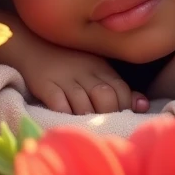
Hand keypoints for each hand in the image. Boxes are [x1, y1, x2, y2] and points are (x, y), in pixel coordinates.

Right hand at [0, 5, 149, 114]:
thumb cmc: (68, 60)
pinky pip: (59, 103)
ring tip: (91, 131)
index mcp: (100, 67)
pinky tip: (69, 123)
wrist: (31, 43)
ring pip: (83, 104)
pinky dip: (66, 115)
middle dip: (109, 115)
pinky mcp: (45, 85)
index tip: (123, 120)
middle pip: (105, 98)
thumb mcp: (96, 67)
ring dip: (89, 119)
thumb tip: (143, 105)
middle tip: (107, 128)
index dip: (125, 108)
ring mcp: (65, 78)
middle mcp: (85, 72)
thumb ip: (117, 86)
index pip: (121, 90)